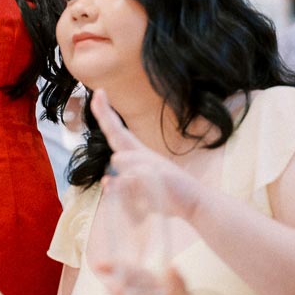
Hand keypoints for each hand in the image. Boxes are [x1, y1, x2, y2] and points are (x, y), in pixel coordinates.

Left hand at [90, 88, 201, 222]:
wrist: (196, 202)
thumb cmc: (167, 193)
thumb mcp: (142, 191)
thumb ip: (124, 187)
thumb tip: (106, 182)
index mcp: (138, 155)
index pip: (117, 132)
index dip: (106, 114)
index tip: (98, 92)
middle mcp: (143, 155)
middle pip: (118, 134)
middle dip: (106, 115)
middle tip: (98, 93)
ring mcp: (154, 163)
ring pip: (122, 159)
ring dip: (120, 167)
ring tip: (130, 187)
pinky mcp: (162, 174)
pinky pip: (137, 175)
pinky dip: (131, 182)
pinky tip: (136, 192)